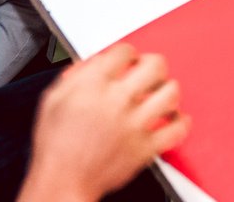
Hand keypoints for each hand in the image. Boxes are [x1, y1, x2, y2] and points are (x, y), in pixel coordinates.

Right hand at [20, 45, 187, 201]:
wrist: (62, 183)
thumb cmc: (56, 147)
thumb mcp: (53, 100)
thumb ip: (74, 75)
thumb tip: (93, 63)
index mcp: (93, 85)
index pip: (124, 51)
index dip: (127, 53)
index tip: (128, 60)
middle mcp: (117, 101)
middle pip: (154, 65)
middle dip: (152, 64)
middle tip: (147, 72)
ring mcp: (134, 124)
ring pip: (170, 93)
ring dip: (167, 90)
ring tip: (160, 93)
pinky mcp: (145, 148)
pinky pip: (176, 130)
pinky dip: (180, 122)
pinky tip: (172, 119)